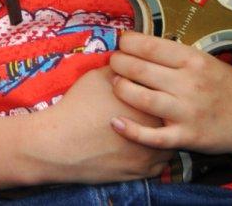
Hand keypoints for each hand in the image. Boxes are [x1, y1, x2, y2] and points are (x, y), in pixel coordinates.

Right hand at [39, 65, 173, 183]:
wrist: (61, 144)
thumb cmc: (78, 106)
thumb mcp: (98, 76)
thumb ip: (122, 68)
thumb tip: (131, 60)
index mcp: (150, 99)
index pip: (163, 89)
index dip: (154, 85)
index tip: (146, 84)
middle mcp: (158, 128)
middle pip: (170, 115)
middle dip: (161, 109)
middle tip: (146, 105)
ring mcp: (154, 153)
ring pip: (168, 139)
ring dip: (161, 132)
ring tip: (145, 125)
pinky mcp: (146, 172)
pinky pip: (159, 161)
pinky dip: (152, 153)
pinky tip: (139, 145)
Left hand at [107, 31, 231, 173]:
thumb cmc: (226, 86)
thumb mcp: (207, 61)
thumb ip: (176, 55)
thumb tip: (139, 42)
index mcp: (193, 60)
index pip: (148, 46)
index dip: (127, 43)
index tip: (121, 43)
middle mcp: (189, 84)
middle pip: (139, 69)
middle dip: (118, 63)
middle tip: (113, 62)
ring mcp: (187, 112)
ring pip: (140, 99)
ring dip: (120, 89)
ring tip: (115, 84)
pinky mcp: (187, 137)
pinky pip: (152, 137)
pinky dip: (131, 130)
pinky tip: (115, 122)